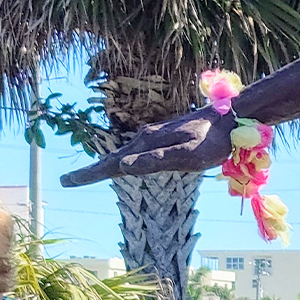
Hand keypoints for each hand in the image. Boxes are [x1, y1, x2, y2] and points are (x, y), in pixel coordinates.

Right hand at [61, 105, 230, 185]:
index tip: (66, 181)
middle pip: (113, 159)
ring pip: (124, 155)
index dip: (90, 174)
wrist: (232, 118)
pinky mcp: (166, 138)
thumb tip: (123, 167)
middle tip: (67, 181)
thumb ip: (156, 160)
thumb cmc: (214, 140)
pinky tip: (122, 165)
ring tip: (87, 176)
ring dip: (104, 166)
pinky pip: (137, 153)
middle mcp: (147, 137)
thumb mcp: (187, 155)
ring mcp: (156, 137)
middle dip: (91, 171)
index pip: (113, 163)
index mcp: (149, 143)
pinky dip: (122, 161)